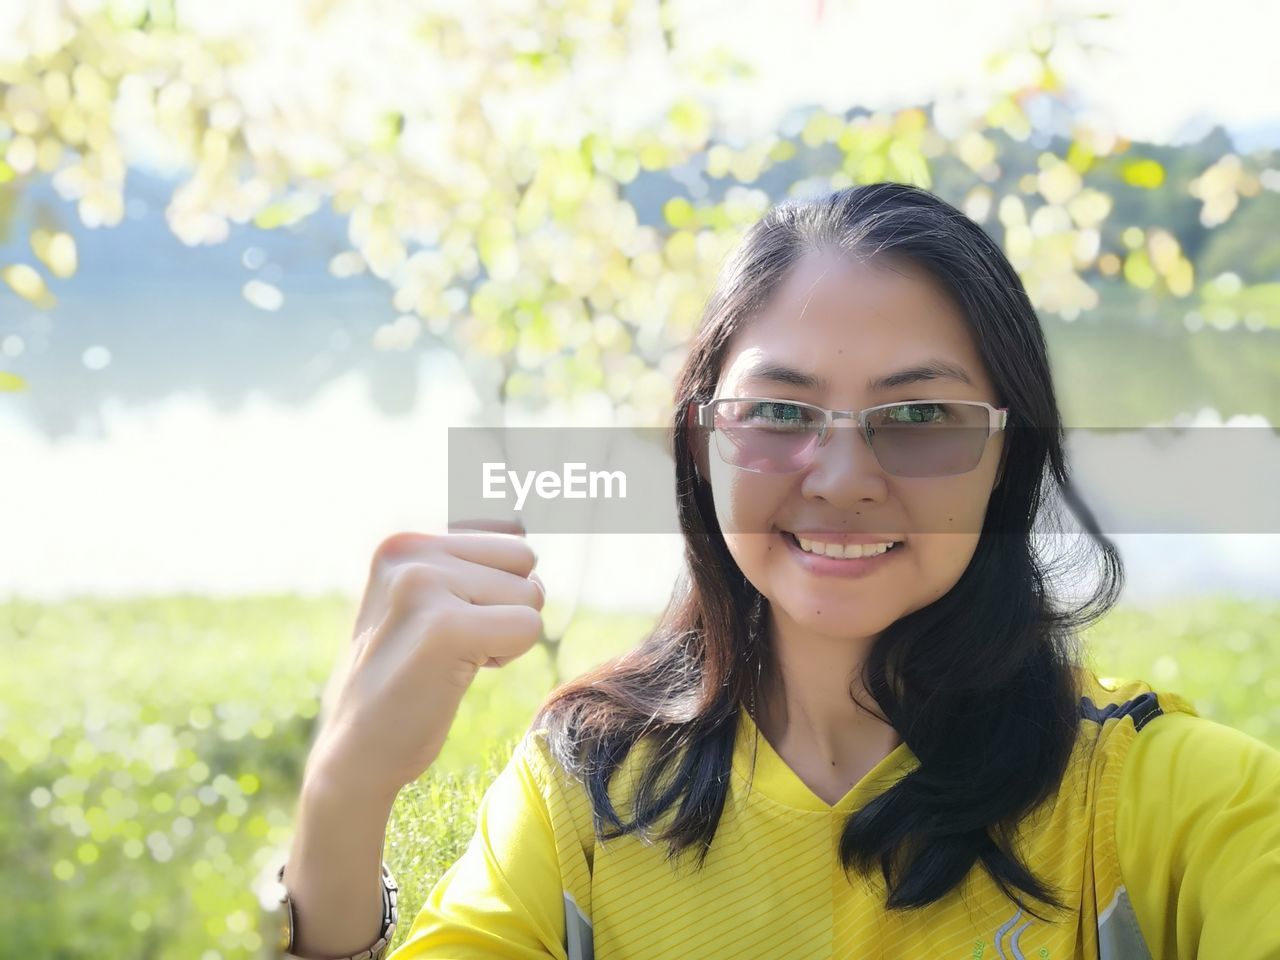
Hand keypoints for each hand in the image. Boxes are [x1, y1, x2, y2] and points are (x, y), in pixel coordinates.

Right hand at [304, 519, 544, 802]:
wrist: (355, 752)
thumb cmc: (403, 674)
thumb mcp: (422, 597)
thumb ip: (466, 556)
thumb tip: (523, 520)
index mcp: (403, 540)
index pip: (508, 530)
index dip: (495, 584)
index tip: (449, 618)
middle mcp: (408, 551)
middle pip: (523, 558)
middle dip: (505, 604)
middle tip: (452, 642)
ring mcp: (422, 586)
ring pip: (530, 593)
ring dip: (503, 633)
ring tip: (449, 657)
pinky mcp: (444, 628)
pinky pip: (527, 627)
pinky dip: (505, 656)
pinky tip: (453, 673)